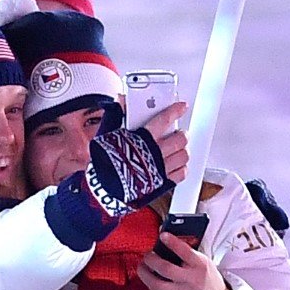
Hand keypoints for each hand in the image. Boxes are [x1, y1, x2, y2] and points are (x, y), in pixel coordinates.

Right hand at [47, 102, 188, 247]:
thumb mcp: (108, 133)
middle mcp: (156, 153)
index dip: (175, 111)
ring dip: (183, 151)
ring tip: (179, 149)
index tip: (181, 107)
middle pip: (180, 139)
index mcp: (144, 138)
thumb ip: (116, 114)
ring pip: (184, 156)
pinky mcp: (163, 184)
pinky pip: (181, 174)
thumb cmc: (105, 162)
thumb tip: (120, 100)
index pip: (165, 119)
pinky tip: (177, 165)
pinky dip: (182, 168)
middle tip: (178, 133)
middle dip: (181, 134)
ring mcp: (161, 169)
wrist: (105, 189)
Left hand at [136, 235, 231, 289]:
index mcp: (200, 266)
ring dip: (145, 274)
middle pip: (166, 269)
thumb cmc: (207, 279)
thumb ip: (186, 252)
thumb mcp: (203, 261)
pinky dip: (151, 285)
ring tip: (143, 267)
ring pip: (157, 284)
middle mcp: (192, 281)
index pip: (185, 252)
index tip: (163, 236)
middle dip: (151, 259)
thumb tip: (166, 239)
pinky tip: (150, 279)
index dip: (172, 242)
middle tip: (148, 255)